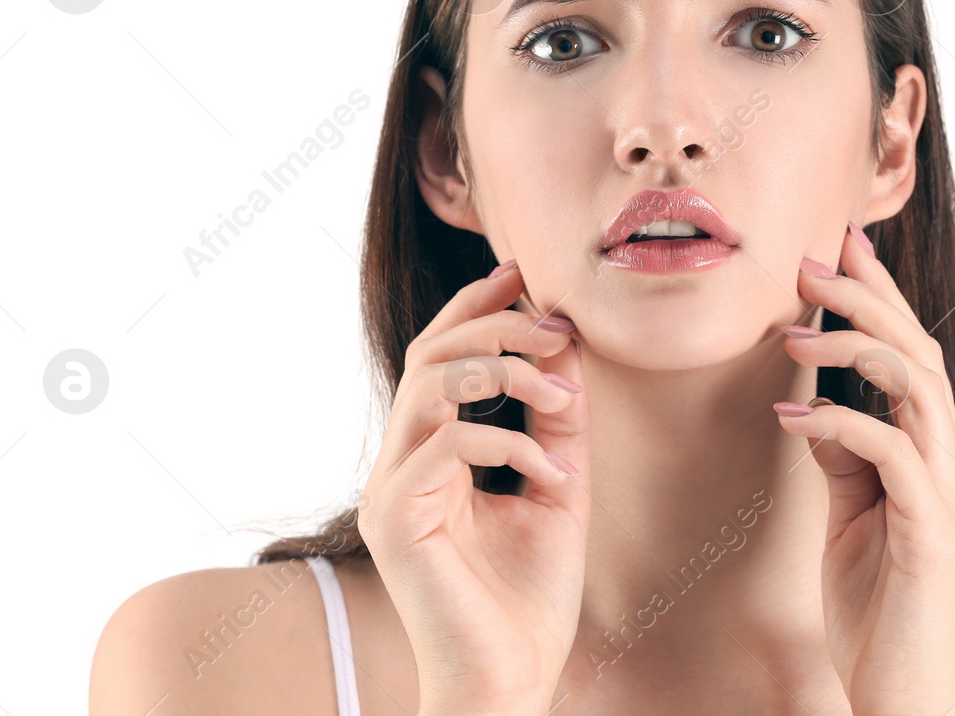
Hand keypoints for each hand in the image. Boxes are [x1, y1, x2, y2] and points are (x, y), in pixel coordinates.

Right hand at [357, 261, 590, 715]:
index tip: (527, 279)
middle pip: (431, 354)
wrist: (512, 677)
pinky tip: (554, 469)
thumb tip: (565, 341)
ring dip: (506, 374)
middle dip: (497, 326)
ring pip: (430, 385)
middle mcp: (400, 463)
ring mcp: (389, 489)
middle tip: (557, 328)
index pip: (441, 357)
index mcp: (429, 453)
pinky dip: (510, 442)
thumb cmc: (529, 596)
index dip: (478, 309)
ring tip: (561, 397)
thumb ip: (555, 419)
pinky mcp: (393, 518)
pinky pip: (447, 444)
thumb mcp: (557, 484)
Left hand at [774, 222, 954, 715]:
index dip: (876, 294)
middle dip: (865, 297)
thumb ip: (842, 460)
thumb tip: (814, 405)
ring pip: (917, 387)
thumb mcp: (849, 518)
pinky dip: (840, 422)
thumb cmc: (879, 611)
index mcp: (925, 453)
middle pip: (918, 351)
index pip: (906, 353)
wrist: (908, 695)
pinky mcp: (926, 528)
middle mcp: (943, 461)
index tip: (838, 244)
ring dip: (855, 348)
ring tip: (796, 333)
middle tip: (810, 261)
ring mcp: (940, 492)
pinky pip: (889, 452)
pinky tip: (793, 413)